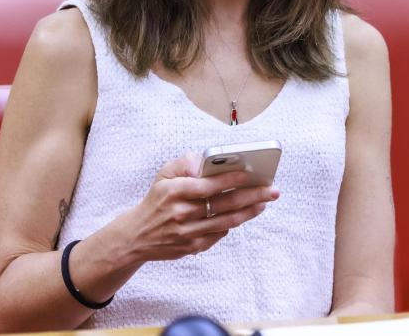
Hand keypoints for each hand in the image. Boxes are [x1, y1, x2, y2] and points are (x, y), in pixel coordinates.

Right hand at [114, 153, 279, 261]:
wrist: (136, 236)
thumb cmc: (157, 199)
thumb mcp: (163, 175)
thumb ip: (185, 163)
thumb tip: (206, 161)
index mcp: (173, 191)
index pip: (207, 185)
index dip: (231, 180)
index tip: (251, 174)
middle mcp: (181, 213)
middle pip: (223, 204)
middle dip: (252, 196)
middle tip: (272, 190)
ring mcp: (187, 232)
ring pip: (226, 221)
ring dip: (249, 211)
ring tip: (264, 202)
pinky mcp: (191, 247)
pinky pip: (219, 234)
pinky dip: (233, 223)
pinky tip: (244, 214)